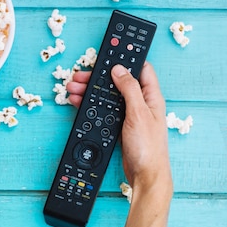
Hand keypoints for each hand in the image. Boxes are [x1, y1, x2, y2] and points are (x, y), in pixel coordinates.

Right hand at [67, 62, 171, 199]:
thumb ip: (130, 89)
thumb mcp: (138, 113)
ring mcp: (131, 114)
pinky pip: (105, 109)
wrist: (146, 175)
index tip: (110, 52)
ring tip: (74, 88)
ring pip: (109, 96)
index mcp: (151, 96)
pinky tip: (80, 101)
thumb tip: (119, 69)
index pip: (141, 68)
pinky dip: (92, 104)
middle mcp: (142, 103)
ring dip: (92, 91)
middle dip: (99, 76)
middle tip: (81, 75)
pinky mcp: (121, 125)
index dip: (126, 58)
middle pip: (118, 82)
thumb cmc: (149, 148)